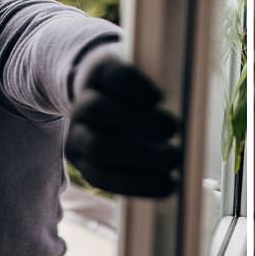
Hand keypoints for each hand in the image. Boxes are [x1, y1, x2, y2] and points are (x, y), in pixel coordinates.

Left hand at [66, 57, 180, 197]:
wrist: (101, 83)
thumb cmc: (126, 129)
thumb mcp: (128, 156)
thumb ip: (144, 170)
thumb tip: (176, 184)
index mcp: (82, 157)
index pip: (102, 176)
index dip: (137, 183)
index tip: (170, 184)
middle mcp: (78, 128)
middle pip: (100, 145)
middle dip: (143, 154)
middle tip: (175, 156)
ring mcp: (87, 98)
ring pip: (100, 110)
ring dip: (141, 123)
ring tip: (169, 129)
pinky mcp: (102, 71)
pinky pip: (117, 79)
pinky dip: (140, 90)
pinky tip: (157, 99)